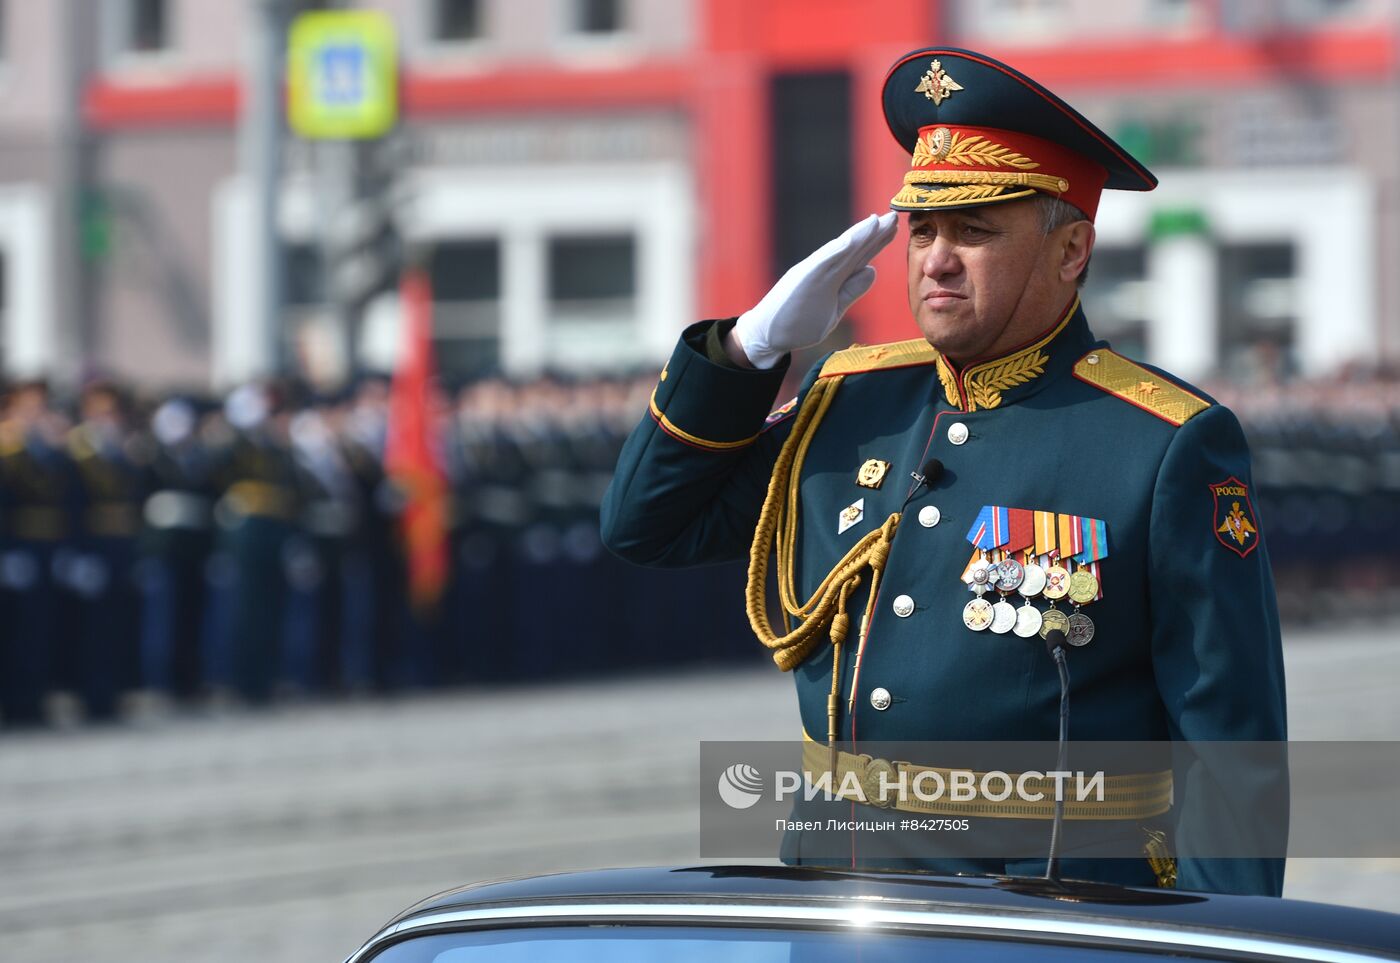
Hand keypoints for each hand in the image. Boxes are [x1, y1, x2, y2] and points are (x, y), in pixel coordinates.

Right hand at [731, 212, 898, 368]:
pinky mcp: (804, 280)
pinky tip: (853, 239)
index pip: (859, 256)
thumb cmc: (798, 321)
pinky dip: (839, 250)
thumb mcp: (834, 308)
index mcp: (832, 276)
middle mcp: (824, 269)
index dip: (877, 241)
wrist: (767, 333)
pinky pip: (824, 263)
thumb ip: (852, 290)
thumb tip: (872, 270)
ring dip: (860, 235)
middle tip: (894, 215)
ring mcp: (814, 273)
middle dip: (875, 233)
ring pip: (842, 251)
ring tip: (878, 220)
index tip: (894, 226)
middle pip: (854, 249)